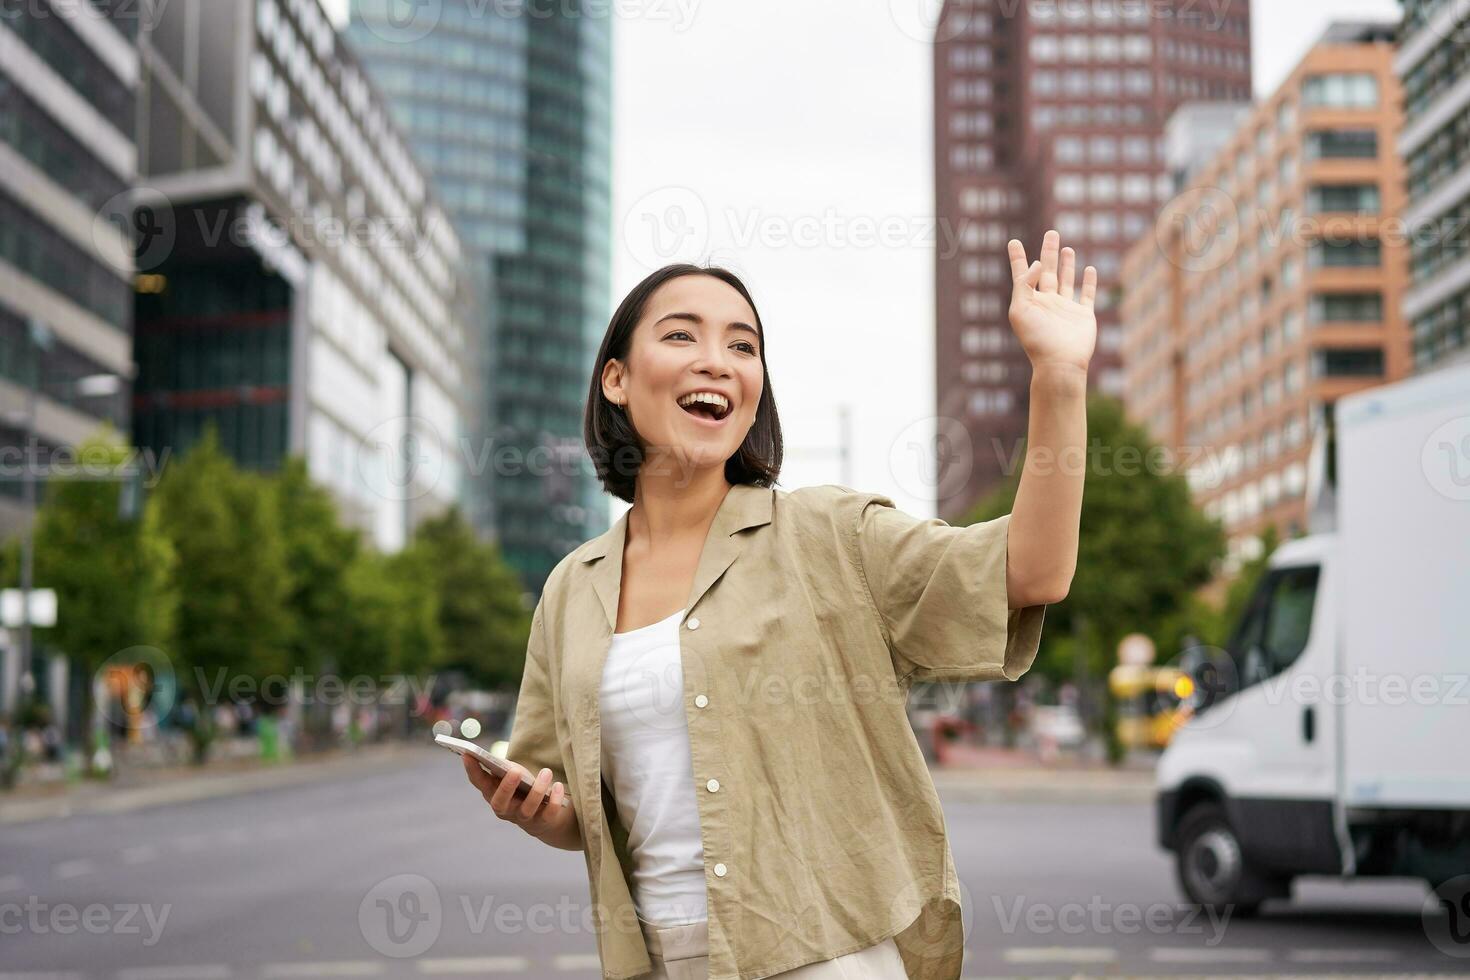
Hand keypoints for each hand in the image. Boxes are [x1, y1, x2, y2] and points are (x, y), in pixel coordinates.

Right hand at [462, 752, 578, 845]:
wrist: (546, 816)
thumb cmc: (525, 788)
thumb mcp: (513, 776)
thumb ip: (504, 768)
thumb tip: (495, 758)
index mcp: (493, 795)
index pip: (479, 783)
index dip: (472, 770)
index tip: (467, 754)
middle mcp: (505, 810)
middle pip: (500, 803)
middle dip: (506, 787)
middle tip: (515, 771)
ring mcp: (524, 818)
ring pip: (527, 808)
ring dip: (537, 790)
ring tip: (546, 772)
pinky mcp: (543, 822)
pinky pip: (549, 813)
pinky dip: (555, 800)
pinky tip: (558, 786)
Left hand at [1007, 230, 1097, 373]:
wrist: (1060, 362)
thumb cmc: (1036, 338)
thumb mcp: (1020, 309)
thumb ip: (1024, 284)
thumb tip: (1036, 263)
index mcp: (1029, 301)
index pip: (1022, 274)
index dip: (1018, 258)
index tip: (1013, 242)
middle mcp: (1046, 303)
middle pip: (1047, 271)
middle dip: (1048, 252)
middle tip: (1051, 232)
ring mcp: (1065, 309)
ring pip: (1066, 280)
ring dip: (1066, 264)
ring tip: (1066, 247)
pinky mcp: (1083, 316)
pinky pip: (1087, 295)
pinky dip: (1089, 282)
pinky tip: (1089, 269)